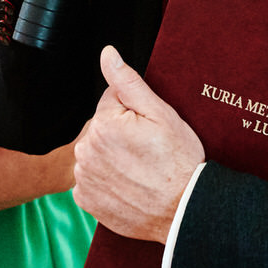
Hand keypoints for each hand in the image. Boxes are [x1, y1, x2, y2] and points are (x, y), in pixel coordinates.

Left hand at [72, 46, 204, 242]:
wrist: (183, 212)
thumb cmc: (179, 162)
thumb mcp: (161, 114)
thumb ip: (128, 82)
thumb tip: (108, 55)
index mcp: (102, 124)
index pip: (111, 101)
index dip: (134, 113)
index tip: (149, 132)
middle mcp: (86, 150)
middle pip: (102, 128)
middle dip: (120, 134)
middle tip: (147, 152)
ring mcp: (84, 177)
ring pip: (96, 153)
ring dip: (112, 158)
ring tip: (139, 170)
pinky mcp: (86, 199)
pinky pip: (92, 179)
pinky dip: (106, 181)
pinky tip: (128, 185)